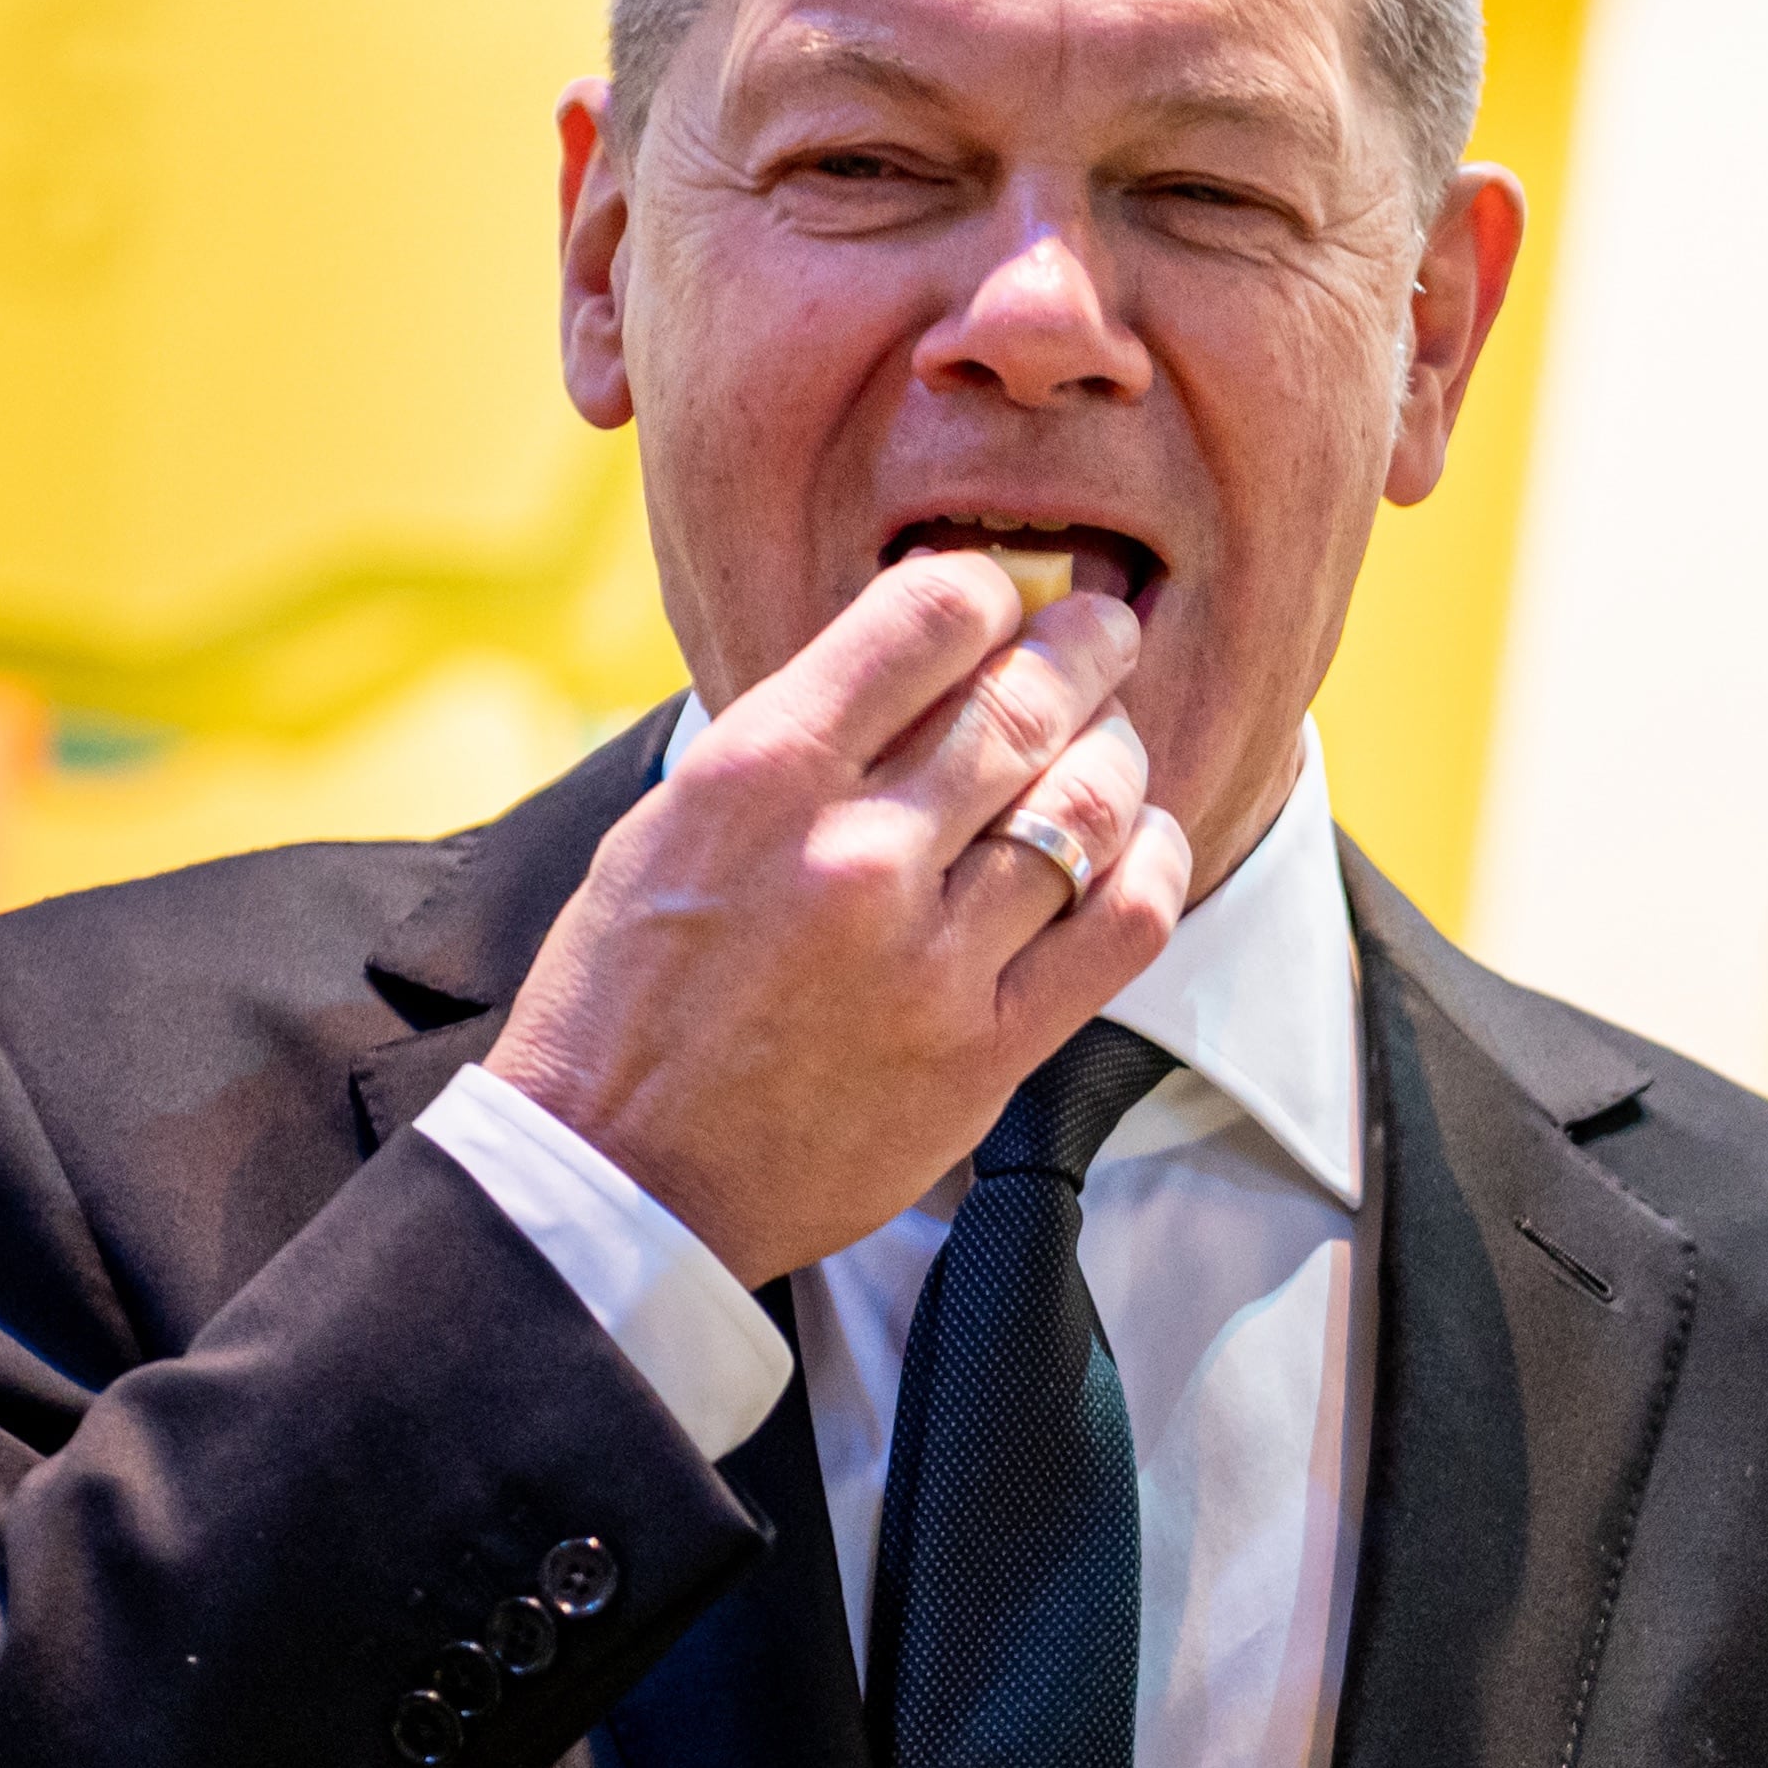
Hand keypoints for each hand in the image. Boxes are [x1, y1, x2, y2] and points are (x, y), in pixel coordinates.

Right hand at [485, 553, 1192, 1287]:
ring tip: (1110, 739)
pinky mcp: (982, 1051)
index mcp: (760, 776)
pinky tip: (1138, 843)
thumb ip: (794, 740)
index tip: (999, 599)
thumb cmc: (626, 994)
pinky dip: (1150, 861)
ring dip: (1116, 750)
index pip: (927, 617)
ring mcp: (927, 958)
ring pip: (1088, 803)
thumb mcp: (672, 822)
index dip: (986, 592)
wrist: (616, 1176)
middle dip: (1084, 648)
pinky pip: (1120, 925)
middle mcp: (853, 853)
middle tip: (1101, 631)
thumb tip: (907, 660)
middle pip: (1026, 701)